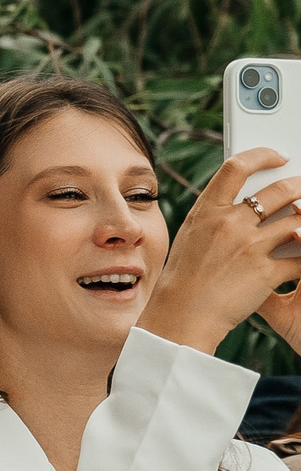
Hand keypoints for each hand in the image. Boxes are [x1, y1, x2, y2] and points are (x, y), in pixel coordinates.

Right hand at [142, 148, 300, 353]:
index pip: (236, 167)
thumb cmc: (184, 277)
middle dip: (300, 185)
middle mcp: (229, 224)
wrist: (181, 314)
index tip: (278, 157)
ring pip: (296, 221)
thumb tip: (245, 205)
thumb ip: (216, 217)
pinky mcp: (266, 272)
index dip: (262, 155)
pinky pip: (300, 257)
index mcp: (206, 211)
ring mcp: (249, 247)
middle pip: (278, 191)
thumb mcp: (191, 236)